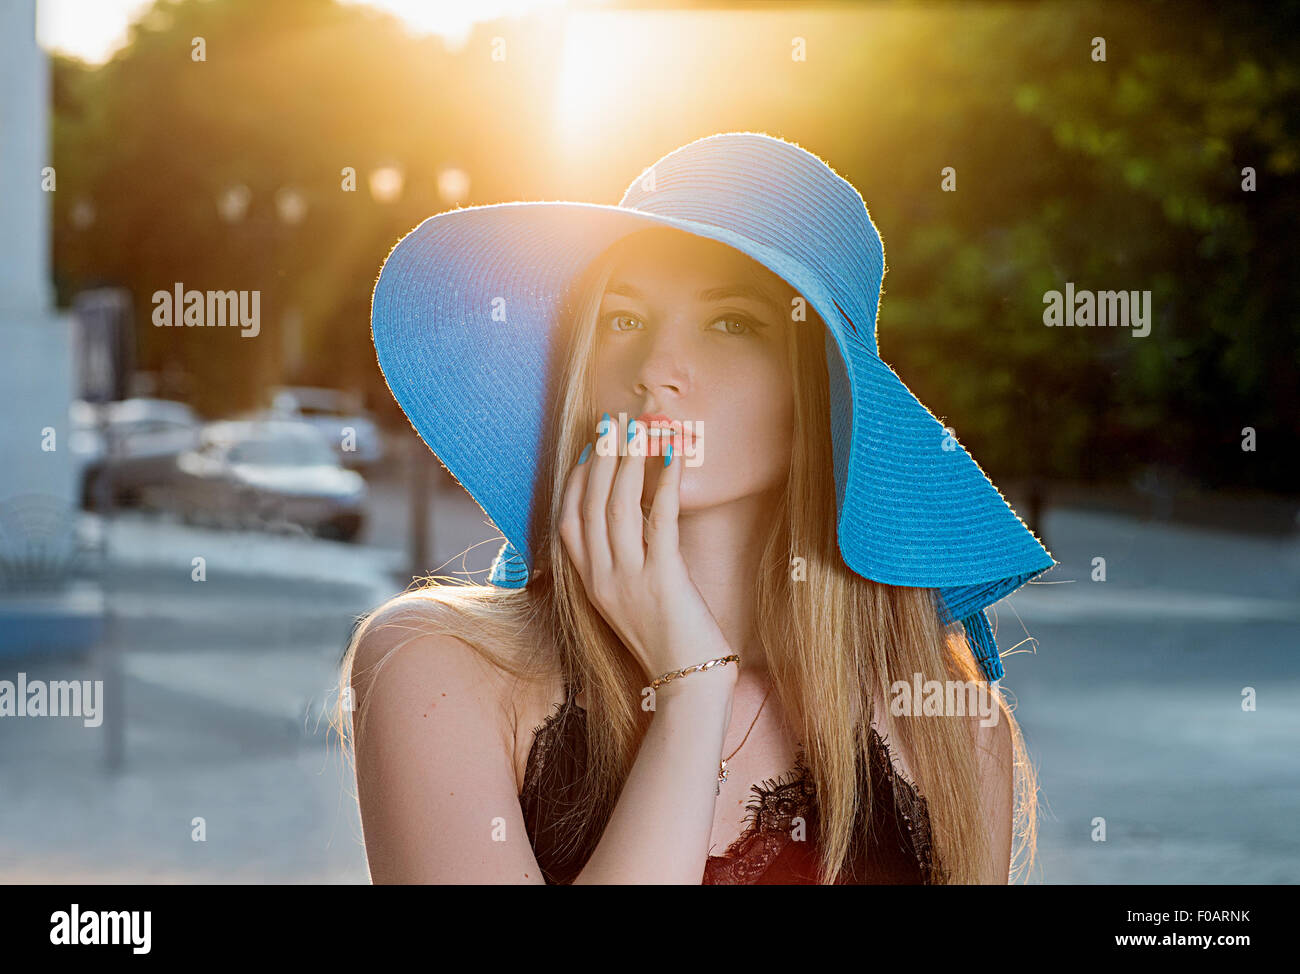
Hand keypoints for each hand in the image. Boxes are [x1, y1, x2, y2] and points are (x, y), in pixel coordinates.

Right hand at [559, 412, 734, 682]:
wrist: (686, 682)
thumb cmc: (667, 641)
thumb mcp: (632, 600)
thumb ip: (625, 563)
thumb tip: (637, 519)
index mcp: (590, 583)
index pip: (569, 520)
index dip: (577, 480)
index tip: (590, 448)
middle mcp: (601, 578)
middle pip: (591, 504)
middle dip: (601, 456)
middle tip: (614, 420)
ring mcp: (628, 579)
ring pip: (618, 506)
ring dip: (628, 461)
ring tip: (639, 428)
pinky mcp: (662, 579)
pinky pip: (659, 520)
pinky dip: (665, 483)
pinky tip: (674, 457)